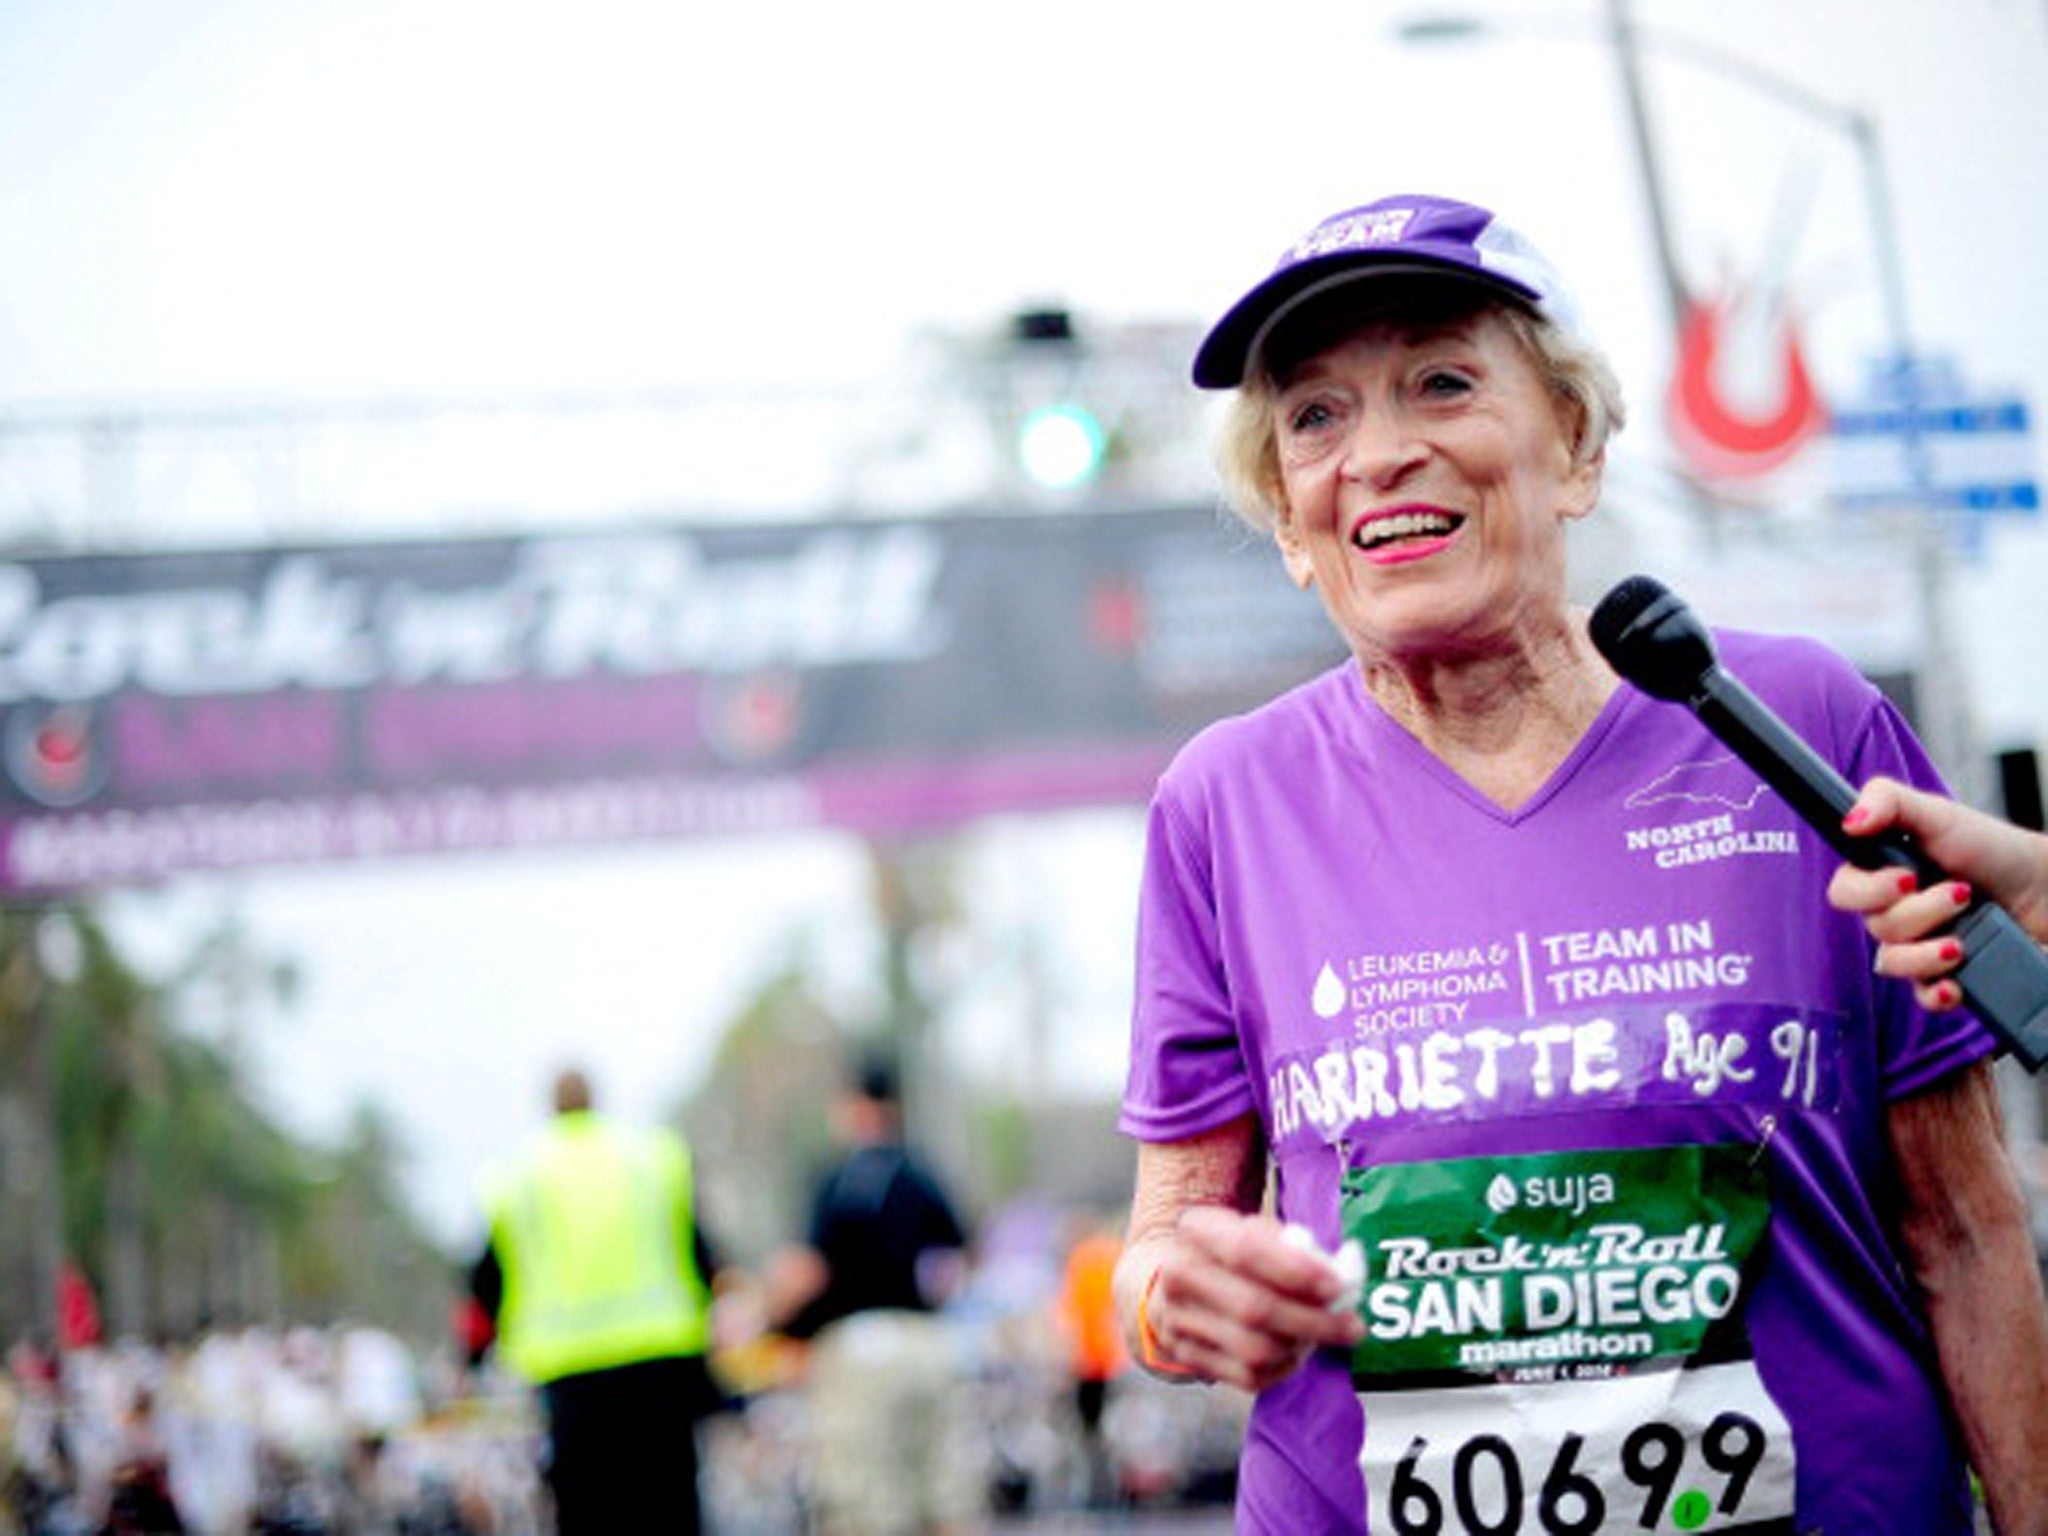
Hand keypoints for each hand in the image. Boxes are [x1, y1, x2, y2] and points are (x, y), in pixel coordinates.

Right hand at [1143, 1206, 1364, 1392]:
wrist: (1177, 1282)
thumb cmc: (1233, 1255)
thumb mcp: (1256, 1231)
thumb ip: (1295, 1248)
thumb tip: (1340, 1277)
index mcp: (1196, 1230)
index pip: (1246, 1251)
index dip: (1296, 1271)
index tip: (1337, 1286)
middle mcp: (1179, 1275)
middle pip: (1254, 1308)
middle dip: (1314, 1322)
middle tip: (1353, 1326)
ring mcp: (1177, 1320)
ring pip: (1255, 1350)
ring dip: (1302, 1347)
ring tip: (1323, 1336)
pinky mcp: (1187, 1357)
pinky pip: (1248, 1377)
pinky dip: (1284, 1368)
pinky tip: (1296, 1351)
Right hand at [1828, 776, 2047, 1009]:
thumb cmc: (1994, 850)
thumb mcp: (1939, 813)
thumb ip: (1887, 801)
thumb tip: (1849, 821)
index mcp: (1884, 877)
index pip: (1844, 892)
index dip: (1868, 891)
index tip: (1907, 877)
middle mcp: (1897, 915)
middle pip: (1876, 928)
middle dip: (1920, 912)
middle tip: (1961, 893)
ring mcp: (1920, 949)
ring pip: (1894, 965)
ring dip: (1928, 951)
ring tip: (1965, 938)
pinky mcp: (1948, 978)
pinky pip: (1923, 997)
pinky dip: (1937, 993)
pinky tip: (1956, 983)